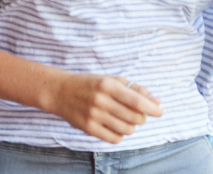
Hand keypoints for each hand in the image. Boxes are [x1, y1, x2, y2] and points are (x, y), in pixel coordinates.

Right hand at [47, 74, 161, 142]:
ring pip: (128, 129)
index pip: (136, 101)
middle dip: (141, 117)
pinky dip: (120, 134)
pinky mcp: (88, 128)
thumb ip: (133, 89)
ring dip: (130, 126)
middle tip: (135, 113)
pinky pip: (115, 138)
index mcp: (106, 85)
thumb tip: (157, 102)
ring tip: (122, 119)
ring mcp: (93, 115)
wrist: (59, 91)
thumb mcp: (109, 80)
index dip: (152, 108)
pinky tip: (114, 126)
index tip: (159, 111)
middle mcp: (100, 100)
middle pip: (135, 118)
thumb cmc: (89, 84)